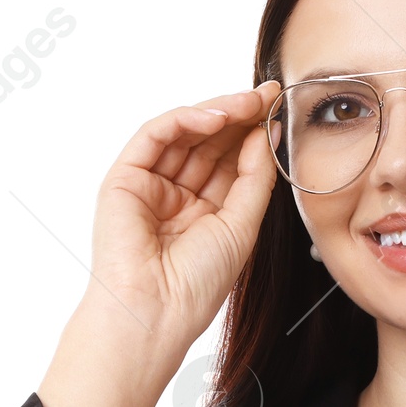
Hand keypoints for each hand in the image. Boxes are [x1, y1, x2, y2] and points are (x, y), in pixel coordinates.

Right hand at [38, 82, 280, 406]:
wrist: (157, 312)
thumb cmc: (196, 285)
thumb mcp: (242, 225)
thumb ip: (255, 178)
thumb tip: (267, 133)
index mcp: (206, 212)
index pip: (231, 161)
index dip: (255, 134)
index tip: (280, 110)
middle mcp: (177, 195)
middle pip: (211, 142)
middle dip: (241, 116)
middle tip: (269, 94)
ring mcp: (150, 185)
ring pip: (186, 133)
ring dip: (220, 112)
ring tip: (250, 101)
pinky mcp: (126, 178)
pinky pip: (156, 135)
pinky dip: (188, 119)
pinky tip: (218, 115)